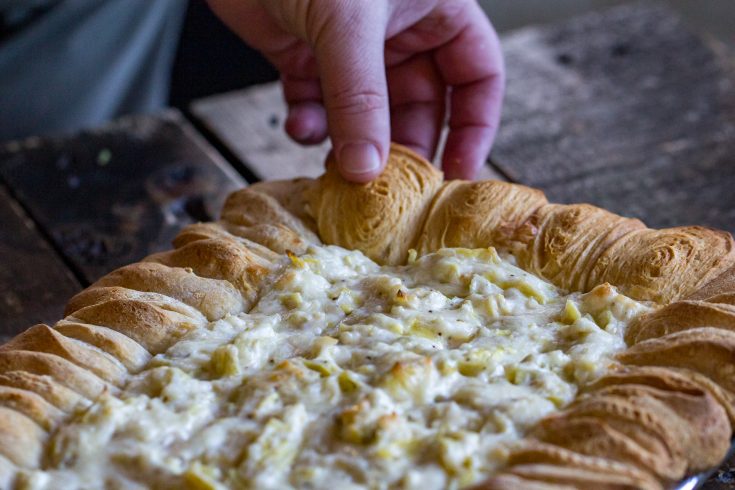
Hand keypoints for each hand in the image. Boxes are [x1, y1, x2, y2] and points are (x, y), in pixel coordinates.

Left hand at [208, 0, 503, 181]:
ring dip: (351, 144)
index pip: (478, 76)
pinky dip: (309, 124)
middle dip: (402, 146)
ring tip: (339, 168)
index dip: (474, 127)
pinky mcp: (306, 58)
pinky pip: (318, 107)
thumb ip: (360, 99)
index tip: (456, 173)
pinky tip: (299, 124)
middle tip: (390, 185)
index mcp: (435, 10)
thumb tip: (366, 167)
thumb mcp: (348, 24)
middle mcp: (398, 31)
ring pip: (366, 115)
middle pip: (419, 108)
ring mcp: (351, 48)